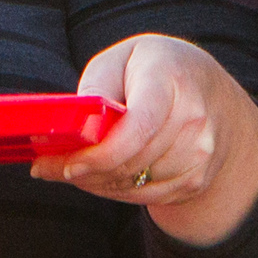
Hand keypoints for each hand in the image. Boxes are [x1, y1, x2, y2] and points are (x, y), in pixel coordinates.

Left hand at [30, 34, 257, 247]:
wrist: (210, 91)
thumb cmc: (153, 69)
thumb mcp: (119, 60)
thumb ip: (95, 90)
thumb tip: (69, 129)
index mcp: (170, 80)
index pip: (139, 127)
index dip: (101, 154)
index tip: (69, 163)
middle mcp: (193, 118)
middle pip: (132, 161)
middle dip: (85, 170)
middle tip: (47, 168)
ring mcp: (201, 153)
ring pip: (136, 184)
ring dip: (98, 182)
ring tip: (74, 168)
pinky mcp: (198, 178)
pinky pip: (148, 197)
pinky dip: (118, 191)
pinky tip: (102, 176)